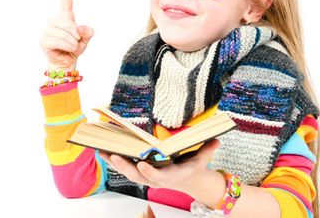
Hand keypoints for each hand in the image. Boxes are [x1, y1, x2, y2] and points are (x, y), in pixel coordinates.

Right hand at [40, 0, 93, 69]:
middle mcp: (54, 21)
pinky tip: (67, 49)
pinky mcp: (44, 40)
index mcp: (65, 18)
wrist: (65, 62)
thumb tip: (81, 29)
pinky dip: (67, 46)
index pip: (66, 1)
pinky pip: (59, 41)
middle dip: (77, 35)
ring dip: (73, 42)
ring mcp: (48, 30)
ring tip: (71, 47)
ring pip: (65, 33)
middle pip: (69, 23)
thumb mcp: (85, 40)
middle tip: (76, 42)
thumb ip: (87, 33)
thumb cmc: (74, 48)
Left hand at [99, 139, 220, 193]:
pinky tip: (103, 149)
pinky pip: (124, 167)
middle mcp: (155, 179)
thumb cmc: (192, 167)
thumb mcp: (202, 160)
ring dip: (113, 162)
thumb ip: (208, 150)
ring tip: (101, 149)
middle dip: (124, 166)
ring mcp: (146, 176)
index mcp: (170, 176)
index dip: (149, 172)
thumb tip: (217, 140)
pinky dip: (113, 159)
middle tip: (114, 155)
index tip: (142, 164)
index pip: (158, 176)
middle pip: (137, 176)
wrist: (187, 179)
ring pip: (127, 172)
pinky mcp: (139, 172)